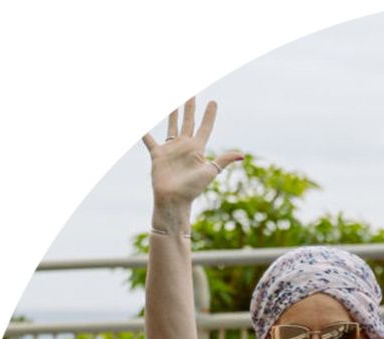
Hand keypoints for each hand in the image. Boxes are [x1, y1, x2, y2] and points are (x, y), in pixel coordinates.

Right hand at [143, 98, 243, 228]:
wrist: (173, 200)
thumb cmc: (192, 189)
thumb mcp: (210, 172)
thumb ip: (223, 160)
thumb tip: (242, 155)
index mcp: (197, 149)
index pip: (205, 127)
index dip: (209, 115)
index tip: (213, 102)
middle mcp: (184, 146)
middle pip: (188, 122)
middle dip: (190, 107)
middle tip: (191, 92)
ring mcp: (171, 149)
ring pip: (172, 125)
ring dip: (172, 113)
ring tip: (172, 101)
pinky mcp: (157, 154)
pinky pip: (149, 139)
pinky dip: (144, 132)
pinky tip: (140, 123)